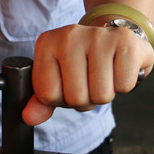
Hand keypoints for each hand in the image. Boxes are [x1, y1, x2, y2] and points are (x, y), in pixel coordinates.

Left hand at [22, 23, 153, 125]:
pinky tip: (118, 68)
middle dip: (85, 99)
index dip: (61, 99)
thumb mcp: (58, 77)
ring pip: (101, 95)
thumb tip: (30, 117)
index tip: (69, 84)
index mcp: (47, 43)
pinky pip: (124, 86)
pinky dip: (124, 85)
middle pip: (75, 98)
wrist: (114, 36)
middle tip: (90, 80)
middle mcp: (69, 35)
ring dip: (105, 93)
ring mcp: (97, 36)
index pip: (47, 94)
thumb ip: (42, 100)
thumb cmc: (84, 60)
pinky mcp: (124, 41)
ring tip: (104, 75)